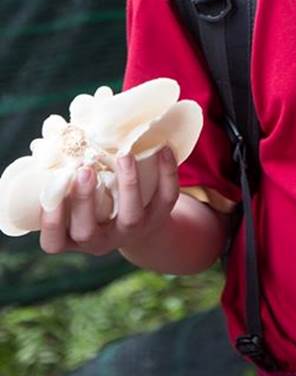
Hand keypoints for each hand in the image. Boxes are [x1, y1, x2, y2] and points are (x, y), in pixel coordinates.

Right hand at [39, 147, 178, 256]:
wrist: (137, 225)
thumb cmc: (94, 203)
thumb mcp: (76, 198)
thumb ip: (68, 177)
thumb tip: (62, 134)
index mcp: (72, 237)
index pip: (54, 241)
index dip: (50, 219)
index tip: (49, 191)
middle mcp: (99, 241)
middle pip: (87, 230)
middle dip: (84, 200)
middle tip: (84, 169)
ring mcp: (130, 232)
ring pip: (130, 216)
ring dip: (128, 184)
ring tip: (124, 155)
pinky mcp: (158, 218)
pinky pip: (165, 199)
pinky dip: (167, 174)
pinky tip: (164, 149)